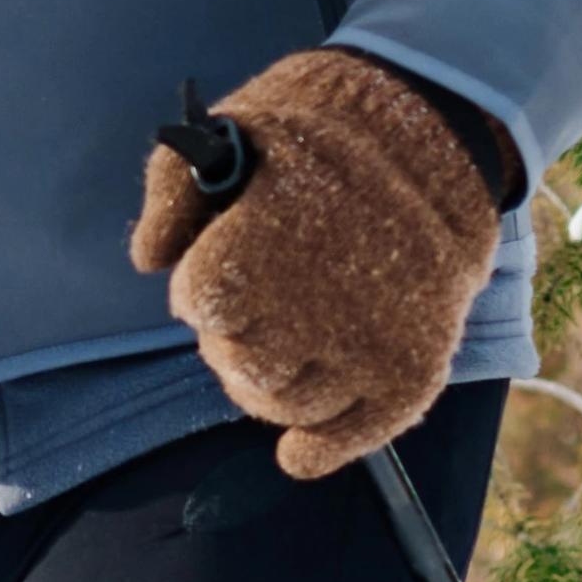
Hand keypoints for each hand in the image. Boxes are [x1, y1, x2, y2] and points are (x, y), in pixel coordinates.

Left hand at [130, 48, 502, 478]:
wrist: (435, 137)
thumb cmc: (321, 135)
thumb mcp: (234, 127)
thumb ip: (173, 190)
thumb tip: (146, 257)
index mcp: (262, 248)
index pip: (201, 306)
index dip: (203, 292)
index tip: (221, 274)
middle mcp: (313, 308)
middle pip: (237, 364)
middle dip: (235, 339)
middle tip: (258, 311)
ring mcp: (366, 346)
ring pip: (284, 406)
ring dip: (272, 385)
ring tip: (284, 349)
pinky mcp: (410, 371)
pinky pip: (352, 437)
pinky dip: (317, 451)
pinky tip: (297, 453)